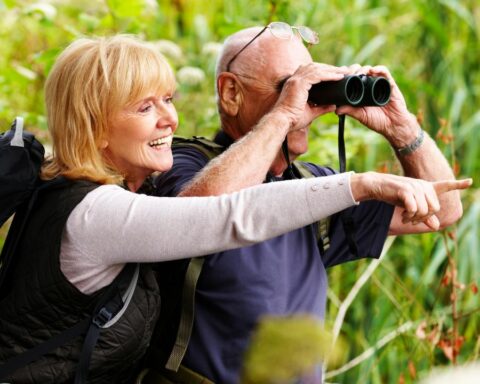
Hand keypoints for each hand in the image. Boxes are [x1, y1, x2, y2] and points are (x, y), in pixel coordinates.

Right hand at [272, 63, 352, 131]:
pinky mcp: (299, 83)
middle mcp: (295, 79)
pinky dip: (329, 75)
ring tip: (344, 72)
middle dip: (330, 68)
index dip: (325, 71)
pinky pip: (317, 75)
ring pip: (317, 69)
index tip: (337, 74)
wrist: (282, 122)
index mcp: (295, 84)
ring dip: (332, 70)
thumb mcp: (311, 112)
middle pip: (315, 67)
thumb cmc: (293, 119)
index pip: (311, 72)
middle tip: (344, 70)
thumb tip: (333, 106)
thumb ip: (322, 108)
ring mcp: (296, 80)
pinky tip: (338, 77)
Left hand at [336, 65, 418, 145]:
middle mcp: (370, 85)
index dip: (346, 75)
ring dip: (363, 69)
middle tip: (348, 74)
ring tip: (358, 73)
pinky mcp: (390, 84)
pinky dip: (379, 69)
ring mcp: (380, 83)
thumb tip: (336, 110)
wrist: (393, 125)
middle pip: (360, 71)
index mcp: (362, 91)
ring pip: (371, 69)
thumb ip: (350, 111)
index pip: (352, 78)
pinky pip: (385, 72)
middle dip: (353, 70)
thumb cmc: (377, 121)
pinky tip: (372, 70)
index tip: (339, 76)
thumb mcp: (361, 116)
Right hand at [351, 172, 471, 229]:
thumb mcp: (410, 206)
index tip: (470, 182)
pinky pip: (414, 209)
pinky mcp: (406, 190)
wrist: (377, 186)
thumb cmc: (393, 195)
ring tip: (406, 218)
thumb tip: (436, 227)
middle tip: (411, 220)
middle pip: (434, 208)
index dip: (458, 184)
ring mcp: (415, 187)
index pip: (445, 185)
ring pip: (425, 211)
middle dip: (424, 218)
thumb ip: (424, 216)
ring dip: (415, 219)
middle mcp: (423, 186)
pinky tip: (403, 216)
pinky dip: (409, 215)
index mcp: (426, 187)